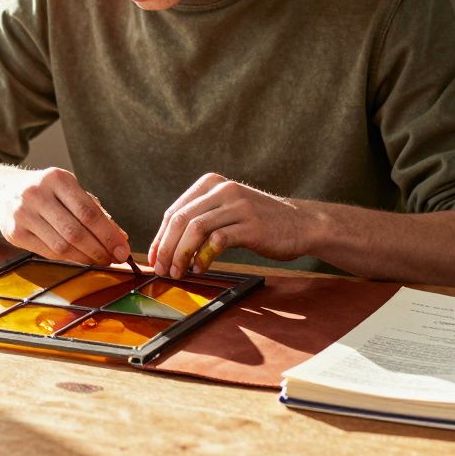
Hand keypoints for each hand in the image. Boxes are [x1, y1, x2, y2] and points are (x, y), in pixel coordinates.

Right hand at [0, 167, 129, 264]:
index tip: (122, 249)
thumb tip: (121, 237)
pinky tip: (79, 258)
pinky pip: (48, 252)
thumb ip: (96, 211)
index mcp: (57, 178)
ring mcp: (23, 214)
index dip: (108, 234)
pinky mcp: (14, 233)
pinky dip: (68, 258)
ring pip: (61, 245)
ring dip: (85, 257)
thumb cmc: (48, 192)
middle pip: (76, 231)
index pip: (88, 212)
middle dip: (99, 249)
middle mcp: (37, 193)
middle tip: (114, 259)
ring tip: (99, 260)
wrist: (6, 192)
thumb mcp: (70, 191)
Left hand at [148, 173, 305, 277]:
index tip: (154, 258)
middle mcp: (223, 189)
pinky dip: (203, 256)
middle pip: (181, 219)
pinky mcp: (251, 225)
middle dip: (166, 248)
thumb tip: (167, 246)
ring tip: (178, 272)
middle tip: (162, 269)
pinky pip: (218, 240)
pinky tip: (200, 268)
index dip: (160, 238)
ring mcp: (238, 205)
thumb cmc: (259, 221)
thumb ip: (201, 220)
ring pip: (195, 228)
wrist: (300, 224)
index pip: (174, 211)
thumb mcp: (226, 210)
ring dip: (181, 254)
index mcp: (210, 183)